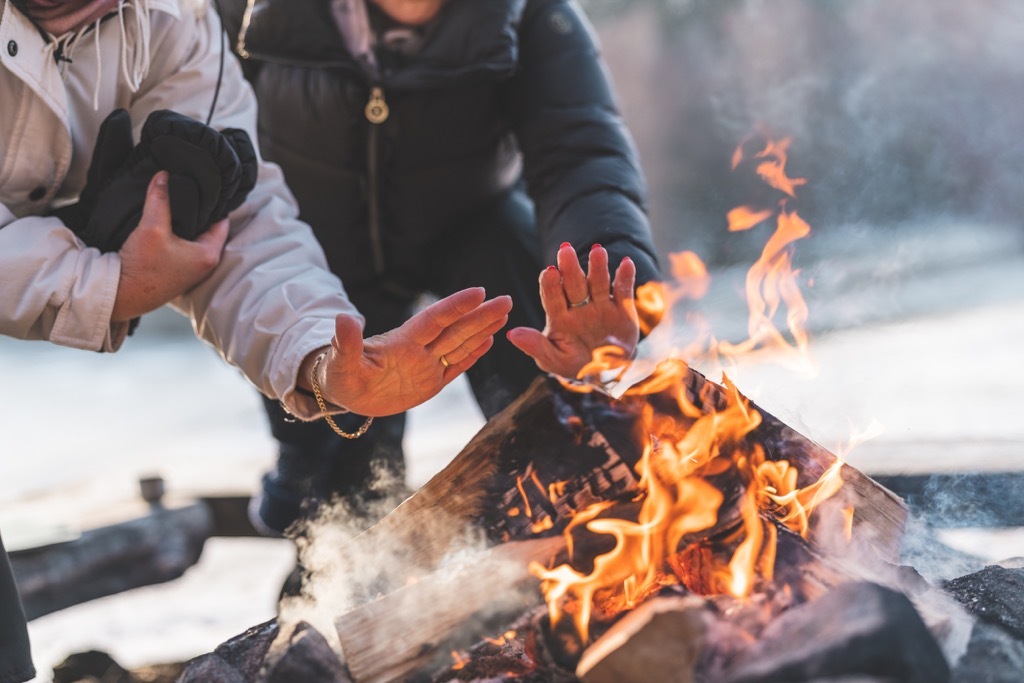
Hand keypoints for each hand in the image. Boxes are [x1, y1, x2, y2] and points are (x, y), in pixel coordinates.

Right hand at [111, 172, 229, 321]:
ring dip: (187, 223)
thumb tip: (163, 174)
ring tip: (178, 201)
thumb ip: (159, 199)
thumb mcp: (151, 228)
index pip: (221, 221)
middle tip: (189, 189)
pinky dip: (178, 234)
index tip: (204, 186)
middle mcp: (205, 264)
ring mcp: (191, 270)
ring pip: (195, 237)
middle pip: (208, 229)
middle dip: (199, 211)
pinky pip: (184, 246)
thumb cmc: (141, 267)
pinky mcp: (177, 271)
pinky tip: (167, 221)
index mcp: (208, 255)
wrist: (121, 295)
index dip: (213, 203)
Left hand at [315, 288, 512, 415]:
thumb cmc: (338, 374)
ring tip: (504, 313)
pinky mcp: (429, 384)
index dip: (455, 306)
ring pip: (460, 344)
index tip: (479, 291)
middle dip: (480, 315)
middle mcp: (419, 350)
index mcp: (402, 341)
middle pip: (455, 329)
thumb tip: (342, 318)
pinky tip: (489, 341)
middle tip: (506, 299)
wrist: (344, 392)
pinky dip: (473, 355)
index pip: (434, 320)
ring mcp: (426, 365)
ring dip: (482, 329)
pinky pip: (455, 367)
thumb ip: (346, 342)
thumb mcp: (339, 362)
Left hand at [507, 242, 638, 379]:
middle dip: (570, 268)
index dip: (550, 285)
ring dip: (598, 267)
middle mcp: (579, 306)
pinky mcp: (622, 308)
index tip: (549, 272)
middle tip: (565, 250)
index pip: (552, 298)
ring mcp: (600, 305)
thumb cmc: (576, 366)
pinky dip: (625, 277)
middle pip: (574, 284)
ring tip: (598, 251)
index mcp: (559, 317)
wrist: (609, 374)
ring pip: (598, 282)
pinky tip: (627, 264)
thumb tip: (512, 334)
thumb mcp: (554, 361)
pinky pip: (623, 290)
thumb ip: (536, 347)